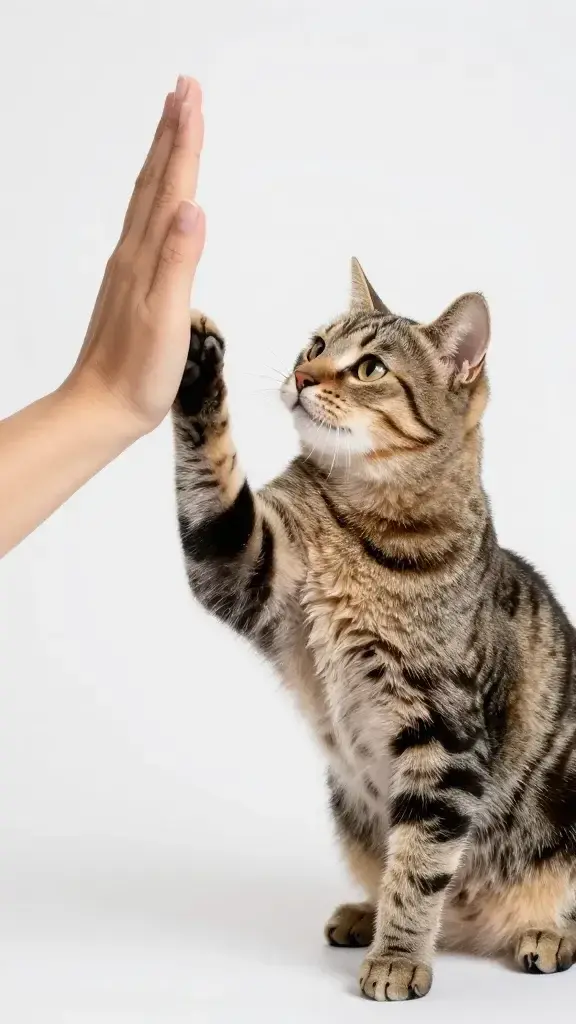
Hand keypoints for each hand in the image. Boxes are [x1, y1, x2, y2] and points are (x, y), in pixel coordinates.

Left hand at [66, 75, 205, 435]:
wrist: (101, 407)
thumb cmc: (138, 373)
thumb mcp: (166, 319)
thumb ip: (180, 263)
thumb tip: (193, 208)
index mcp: (145, 258)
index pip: (171, 187)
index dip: (185, 141)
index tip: (193, 97)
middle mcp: (134, 253)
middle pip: (156, 181)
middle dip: (174, 133)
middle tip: (185, 89)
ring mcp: (130, 267)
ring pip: (148, 198)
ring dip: (163, 157)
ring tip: (175, 124)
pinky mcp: (131, 283)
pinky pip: (145, 222)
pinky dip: (156, 194)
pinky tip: (163, 197)